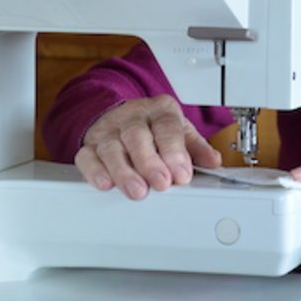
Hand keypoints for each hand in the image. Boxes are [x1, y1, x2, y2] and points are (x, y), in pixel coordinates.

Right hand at [74, 95, 222, 199]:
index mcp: (160, 110)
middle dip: (150, 163)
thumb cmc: (156, 127)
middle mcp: (132, 117)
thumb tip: (213, 161)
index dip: (174, 152)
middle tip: (161, 184)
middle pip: (138, 136)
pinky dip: (94, 171)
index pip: (167, 128)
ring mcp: (109, 130)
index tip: (182, 175)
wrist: (123, 116)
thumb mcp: (181, 131)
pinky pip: (87, 156)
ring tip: (137, 190)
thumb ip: (197, 147)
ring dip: (124, 172)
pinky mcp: (90, 145)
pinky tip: (105, 183)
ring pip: (112, 148)